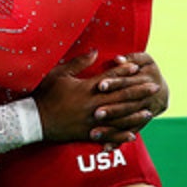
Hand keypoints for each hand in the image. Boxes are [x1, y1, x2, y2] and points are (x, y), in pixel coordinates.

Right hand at [33, 51, 168, 149]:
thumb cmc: (44, 94)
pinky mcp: (87, 133)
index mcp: (86, 88)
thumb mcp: (58, 73)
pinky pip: (108, 136)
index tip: (137, 68)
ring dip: (135, 115)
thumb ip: (79, 62)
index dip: (124, 72)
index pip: (110, 78)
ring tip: (149, 111)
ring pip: (118, 118)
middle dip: (138, 92)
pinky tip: (133, 135)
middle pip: (120, 97)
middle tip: (154, 87)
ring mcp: (91, 121)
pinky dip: (121, 136)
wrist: (33, 120)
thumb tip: (95, 51)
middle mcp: (92, 105)